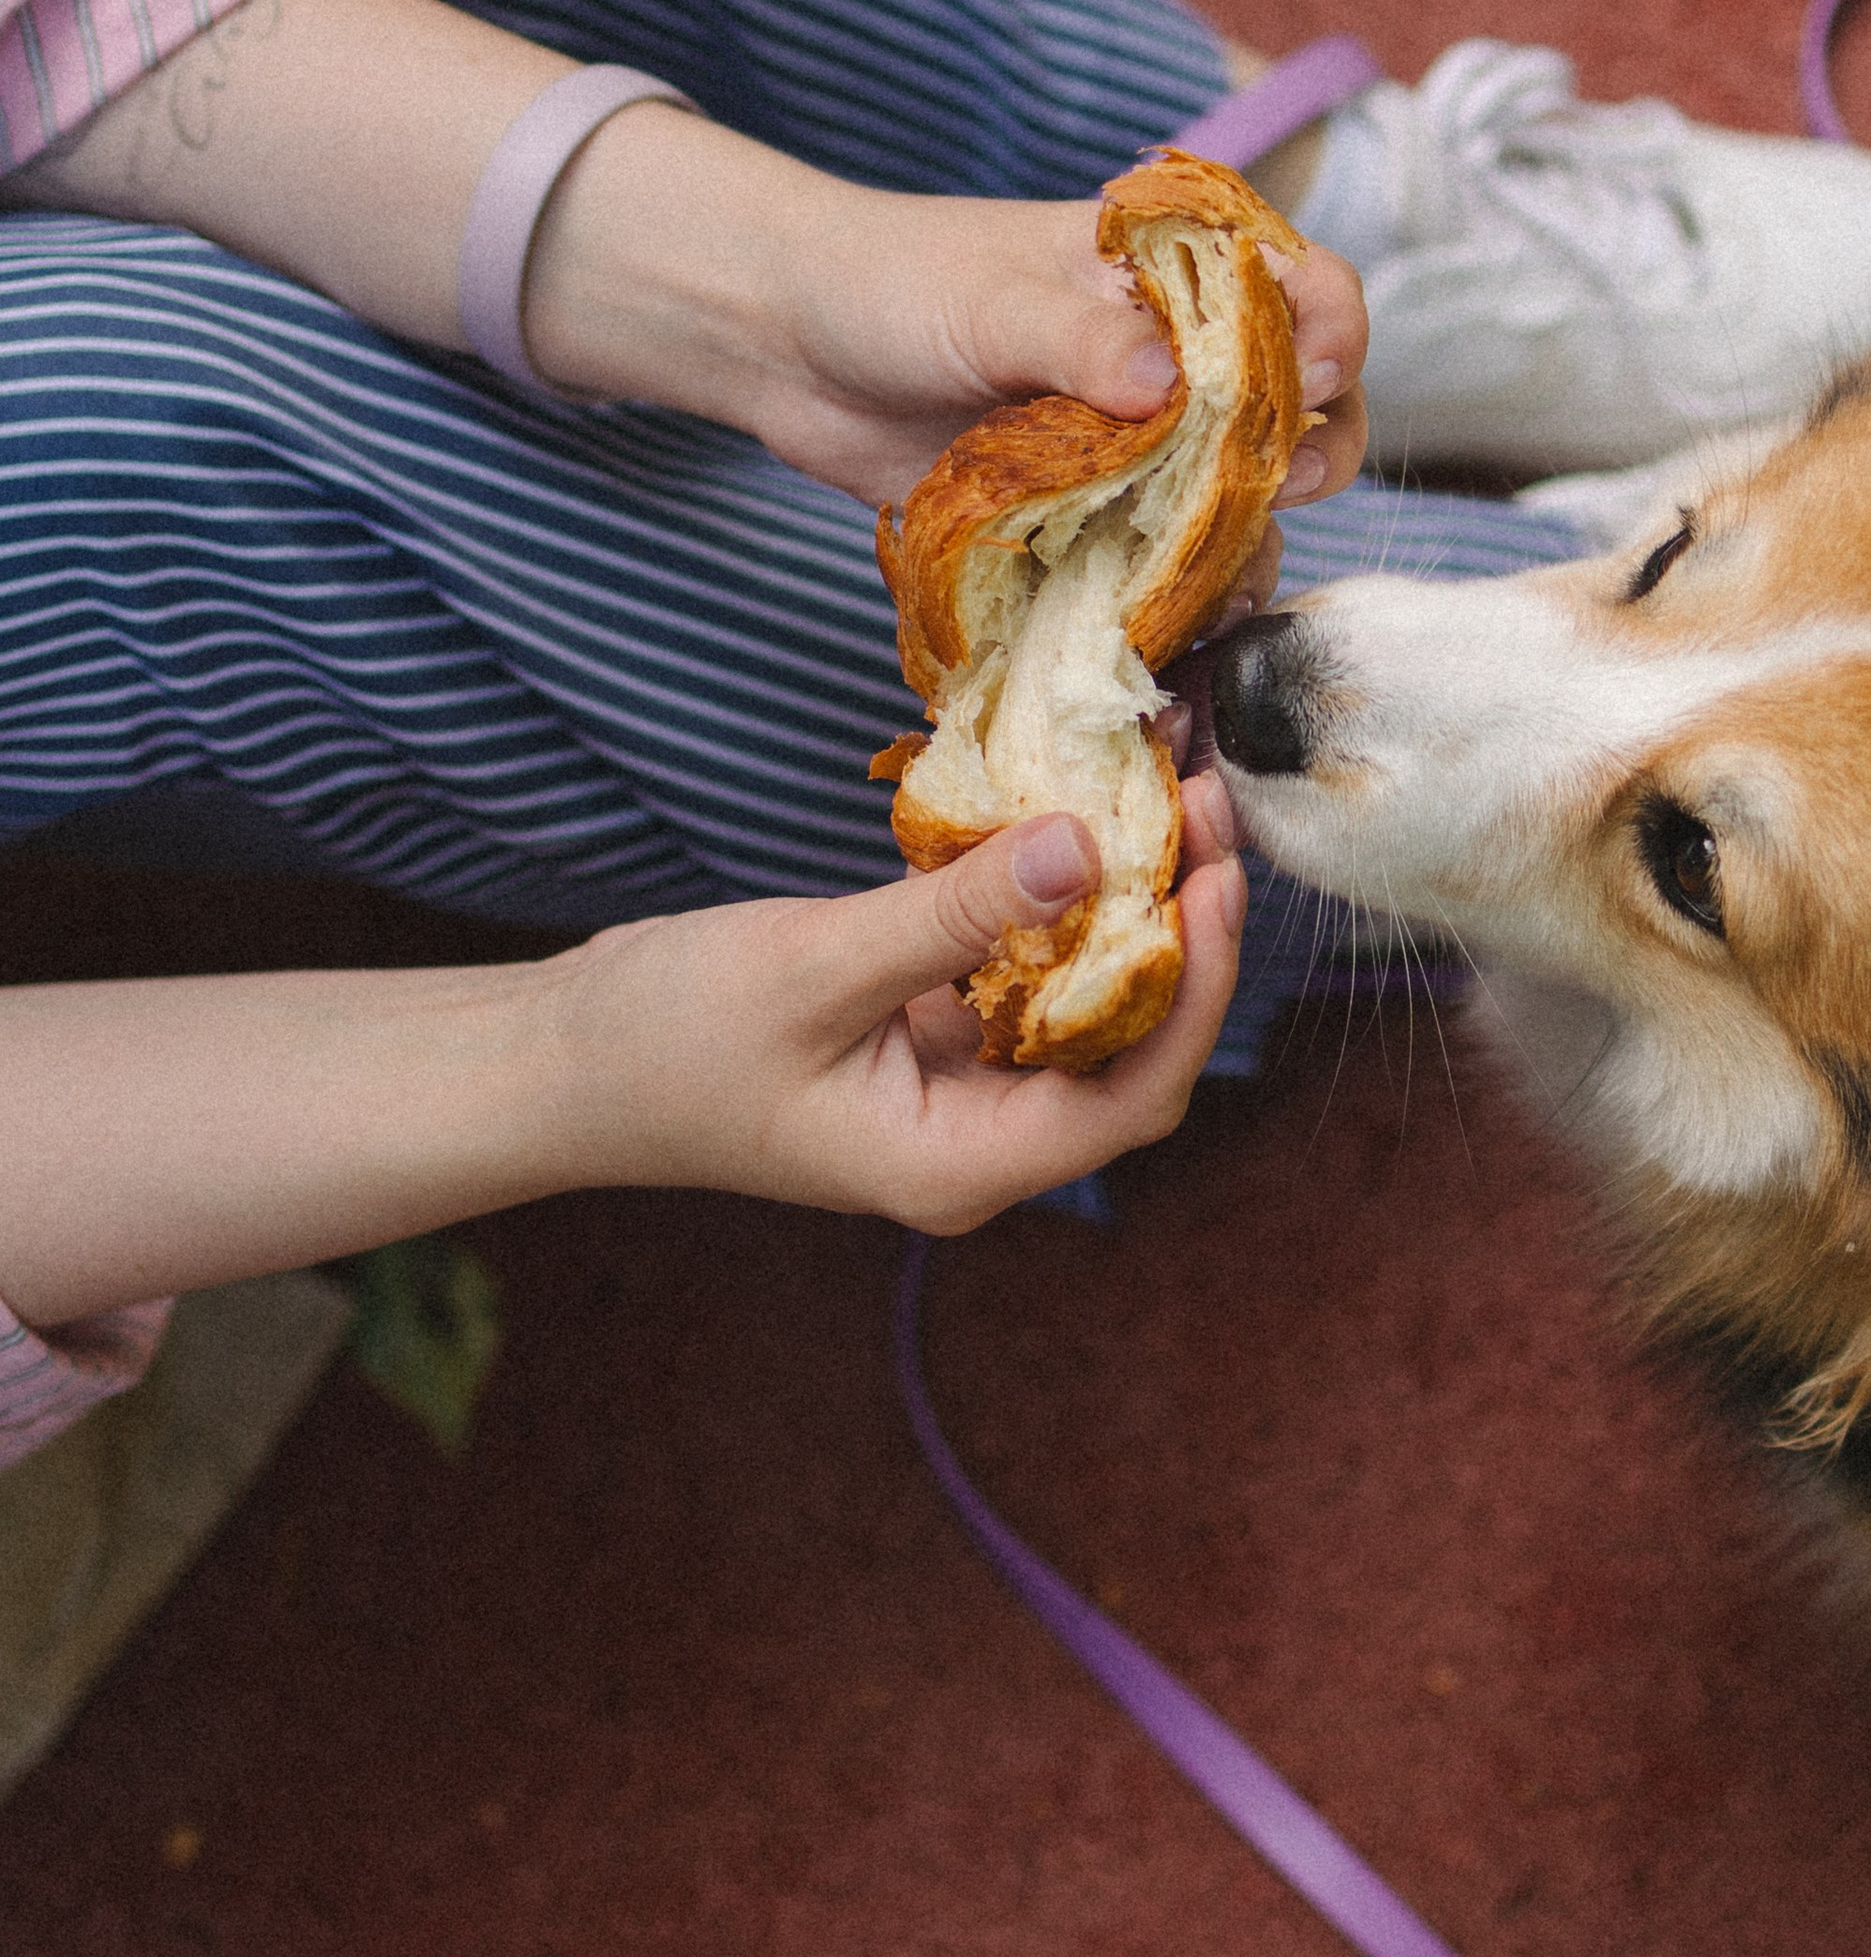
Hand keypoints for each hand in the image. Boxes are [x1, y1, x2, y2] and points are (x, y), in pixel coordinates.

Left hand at [536, 148, 1371, 566]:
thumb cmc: (890, 285)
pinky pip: (1170, 563)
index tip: (1309, 379)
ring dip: (1248, 540)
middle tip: (1276, 481)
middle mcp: (1179, 359)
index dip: (1332, 336)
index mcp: (1173, 272)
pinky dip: (1181, 594)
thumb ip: (1079, 340)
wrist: (787, 348)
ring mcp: (1142, 444)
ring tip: (1217, 572)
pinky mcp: (1095, 515)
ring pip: (1247, 501)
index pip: (1305, 289)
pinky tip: (1169, 619)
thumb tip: (1169, 389)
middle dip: (1312, 450)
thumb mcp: (985, 299)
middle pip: (1309, 408)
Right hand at [538, 770, 1248, 1232]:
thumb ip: (953, 915)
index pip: (1136, 1094)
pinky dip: (1066, 904)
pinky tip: (1083, 822)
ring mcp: (964, 1091)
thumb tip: (1088, 845)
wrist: (565, 1063)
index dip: (1199, 984)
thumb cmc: (664, 1041)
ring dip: (1134, 906)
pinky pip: (1032, 974)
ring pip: (1093, 1004)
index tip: (1217, 869)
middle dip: (1184, 929)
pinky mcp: (939, 1038)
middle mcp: (982, 1143)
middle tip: (1205, 800)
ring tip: (1165, 791)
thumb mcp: (812, 967)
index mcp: (961, 1165)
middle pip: (1135, 1046)